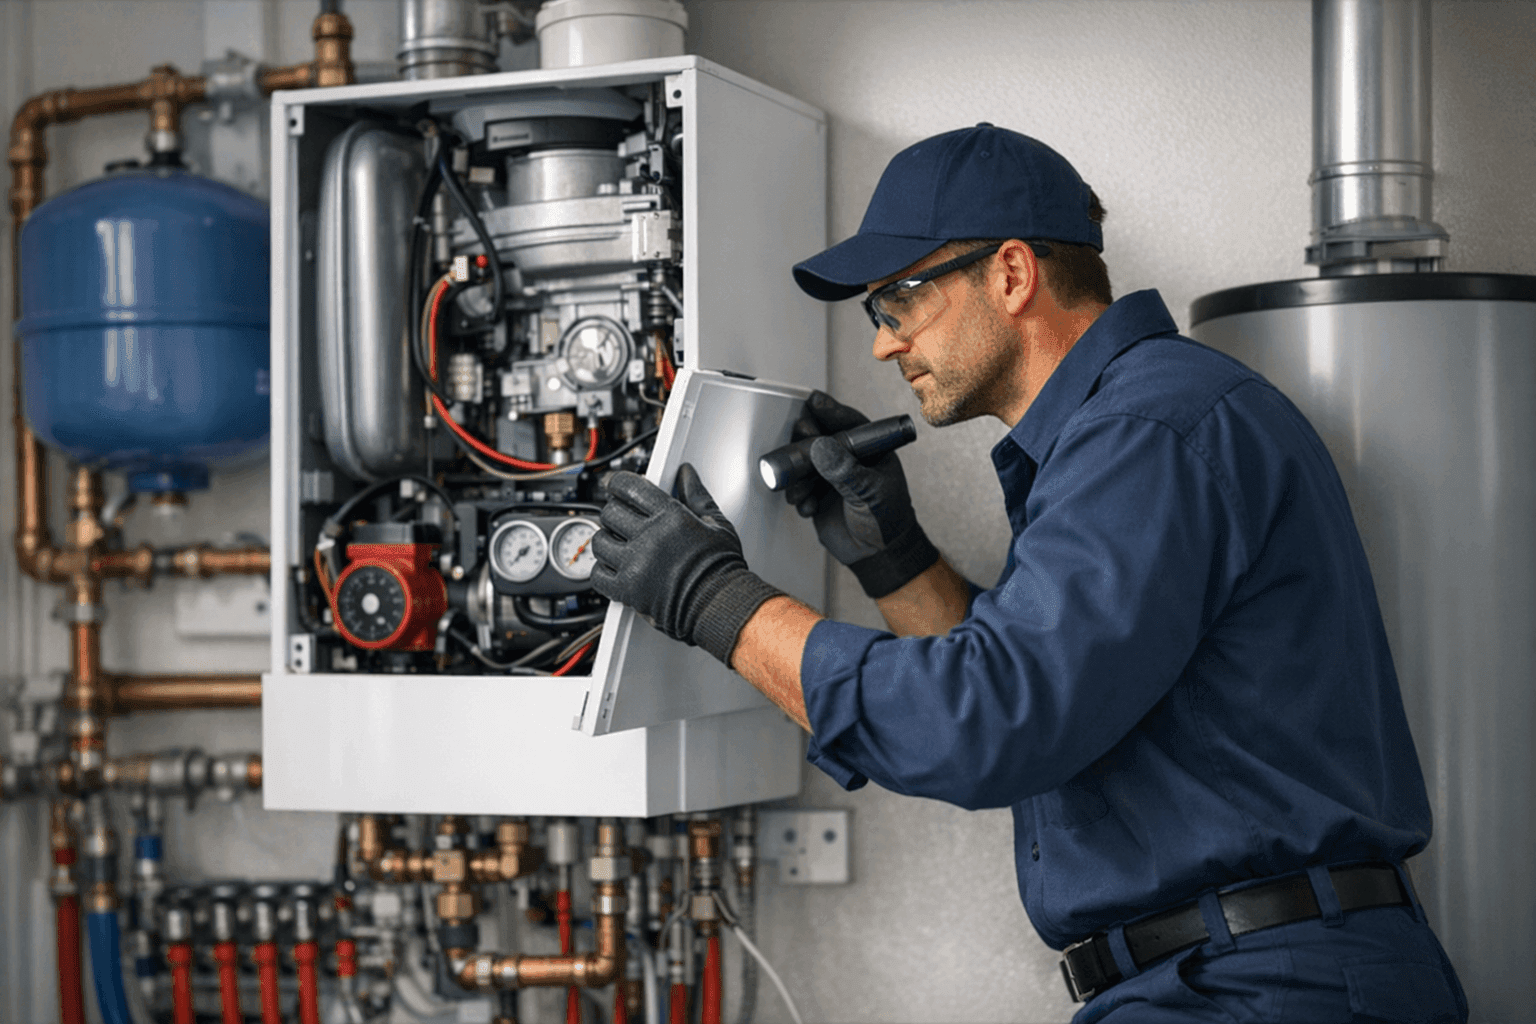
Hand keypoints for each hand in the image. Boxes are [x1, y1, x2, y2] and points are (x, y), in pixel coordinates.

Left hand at [592, 464, 782, 665]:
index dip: (619, 484)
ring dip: (607, 540)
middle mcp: (650, 538)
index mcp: (671, 517)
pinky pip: (598, 574)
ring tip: (620, 544)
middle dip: (615, 512)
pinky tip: (616, 568)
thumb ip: (696, 495)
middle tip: (624, 519)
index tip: (618, 488)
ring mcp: (636, 565)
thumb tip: (686, 474)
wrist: (721, 605)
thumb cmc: (722, 569)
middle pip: (610, 512)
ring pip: (599, 541)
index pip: (629, 487)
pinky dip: (602, 570)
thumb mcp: (716, 523)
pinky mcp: (628, 590)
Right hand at [784, 391, 938, 597]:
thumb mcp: (869, 492)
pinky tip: (806, 506)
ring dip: (797, 475)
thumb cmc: (888, 521)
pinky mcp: (818, 494)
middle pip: (819, 438)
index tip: (813, 402)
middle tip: (798, 447)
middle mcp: (849, 458)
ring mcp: (832, 476)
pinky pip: (799, 487)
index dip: (830, 411)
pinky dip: (798, 496)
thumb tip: (821, 447)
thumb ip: (846, 471)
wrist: (878, 555)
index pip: (848, 422)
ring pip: (804, 463)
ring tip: (800, 491)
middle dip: (805, 443)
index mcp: (870, 450)